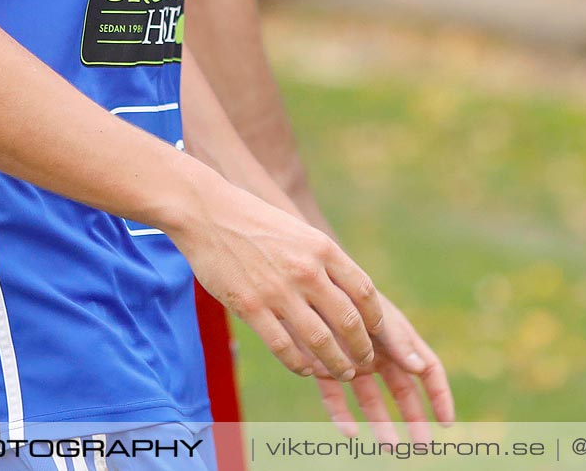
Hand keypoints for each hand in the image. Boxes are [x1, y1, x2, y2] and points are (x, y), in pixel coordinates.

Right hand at [166, 169, 384, 381]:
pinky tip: (306, 370)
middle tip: (366, 361)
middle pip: (348, 321)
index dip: (375, 318)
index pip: (363, 291)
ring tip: (343, 373)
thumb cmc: (254, 221)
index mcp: (322, 248)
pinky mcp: (250, 307)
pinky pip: (284, 348)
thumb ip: (322, 260)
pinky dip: (301, 365)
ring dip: (337, 365)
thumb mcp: (298, 232)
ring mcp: (278, 291)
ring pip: (320, 341)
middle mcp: (306, 270)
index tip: (377, 332)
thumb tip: (347, 294)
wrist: (208, 213)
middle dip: (362, 348)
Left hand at [313, 292, 455, 439]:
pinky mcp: (325, 368)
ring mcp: (353, 363)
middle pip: (403, 392)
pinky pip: (335, 398)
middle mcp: (379, 354)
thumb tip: (420, 368)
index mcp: (398, 339)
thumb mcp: (377, 313)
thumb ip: (397, 340)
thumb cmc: (347, 293)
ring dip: (381, 424)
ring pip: (371, 400)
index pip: (427, 369)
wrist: (305, 285)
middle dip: (414, 419)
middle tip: (422, 446)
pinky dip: (341, 415)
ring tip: (390, 448)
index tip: (446, 422)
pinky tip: (350, 433)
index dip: (439, 394)